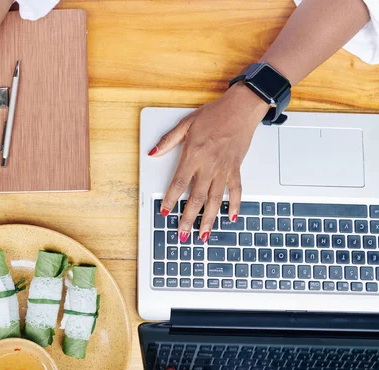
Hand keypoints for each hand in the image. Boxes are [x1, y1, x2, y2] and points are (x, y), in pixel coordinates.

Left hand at [149, 84, 269, 242]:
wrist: (241, 109)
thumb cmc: (214, 114)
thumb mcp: (186, 124)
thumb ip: (168, 141)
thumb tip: (153, 153)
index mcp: (193, 156)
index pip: (178, 183)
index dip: (170, 200)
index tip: (164, 213)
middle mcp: (209, 166)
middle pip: (196, 198)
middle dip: (188, 219)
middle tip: (182, 235)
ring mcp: (224, 169)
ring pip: (215, 200)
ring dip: (209, 219)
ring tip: (203, 235)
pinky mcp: (235, 168)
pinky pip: (236, 190)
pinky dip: (234, 205)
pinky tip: (231, 217)